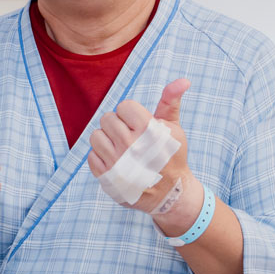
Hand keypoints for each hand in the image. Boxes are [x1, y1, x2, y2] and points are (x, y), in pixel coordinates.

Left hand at [86, 79, 191, 214]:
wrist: (169, 193)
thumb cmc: (172, 156)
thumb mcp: (174, 128)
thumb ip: (171, 101)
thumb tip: (183, 80)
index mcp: (147, 129)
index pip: (124, 106)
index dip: (131, 115)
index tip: (140, 127)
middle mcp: (130, 145)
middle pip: (107, 119)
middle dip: (119, 126)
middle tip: (132, 139)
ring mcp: (117, 162)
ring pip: (96, 136)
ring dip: (107, 141)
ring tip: (122, 149)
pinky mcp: (106, 177)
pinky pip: (91, 156)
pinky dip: (101, 158)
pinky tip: (117, 162)